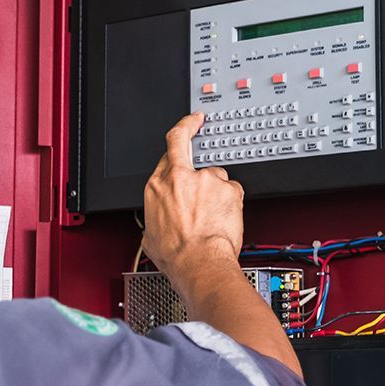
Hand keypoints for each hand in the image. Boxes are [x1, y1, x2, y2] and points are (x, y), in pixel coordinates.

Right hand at [142, 113, 245, 281]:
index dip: (178, 137)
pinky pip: (233, 190)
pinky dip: (231, 202)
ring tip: (213, 215)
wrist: (199, 263)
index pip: (166, 150)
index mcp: (156, 187)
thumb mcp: (151, 234)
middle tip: (198, 121)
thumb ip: (158, 214)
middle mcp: (179, 178)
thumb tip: (160, 219)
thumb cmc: (176, 255)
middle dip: (191, 127)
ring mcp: (205, 181)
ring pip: (215, 175)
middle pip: (185, 143)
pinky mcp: (227, 188)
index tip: (186, 127)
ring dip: (216, 190)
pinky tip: (225, 218)